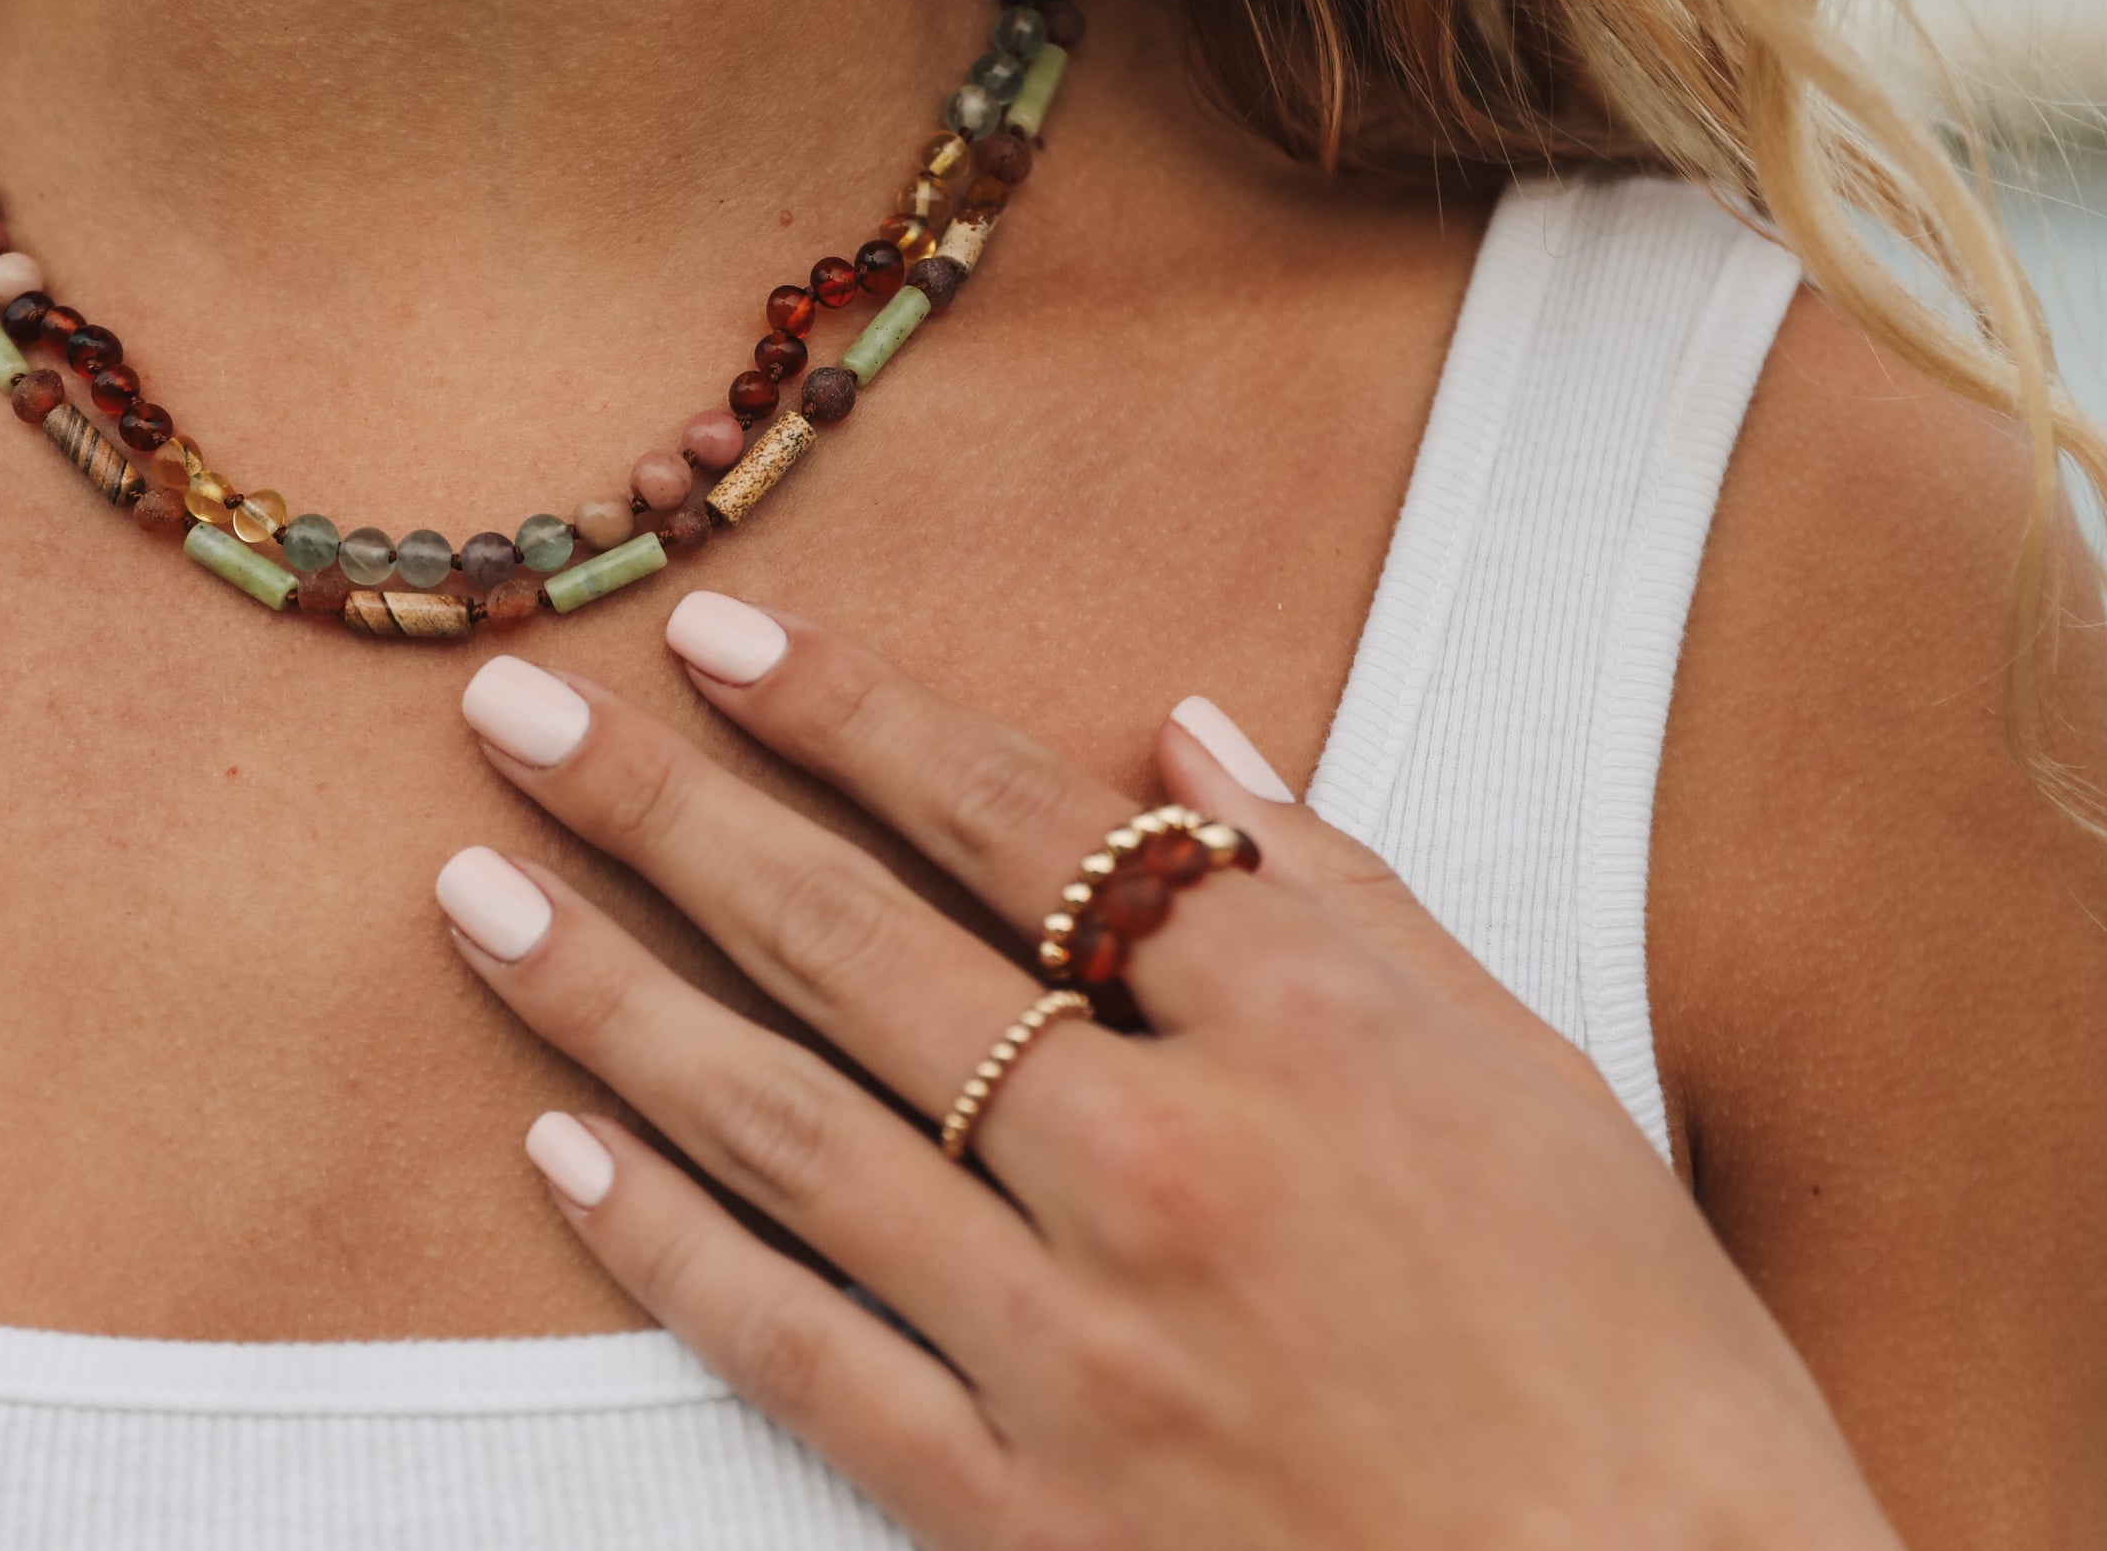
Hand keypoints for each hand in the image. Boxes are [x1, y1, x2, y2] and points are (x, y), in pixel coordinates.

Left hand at [438, 593, 1898, 1549]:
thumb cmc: (1635, 1356)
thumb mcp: (1532, 1077)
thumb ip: (1345, 898)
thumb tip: (1184, 742)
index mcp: (1310, 1031)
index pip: (1025, 823)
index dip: (855, 719)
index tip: (723, 643)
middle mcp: (1167, 1168)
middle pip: (859, 947)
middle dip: (667, 814)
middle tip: (519, 716)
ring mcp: (1077, 1349)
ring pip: (784, 1131)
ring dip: (606, 997)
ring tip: (471, 893)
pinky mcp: (1019, 1511)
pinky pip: (797, 1350)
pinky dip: (665, 1244)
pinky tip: (559, 1147)